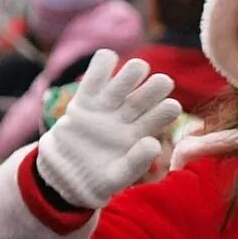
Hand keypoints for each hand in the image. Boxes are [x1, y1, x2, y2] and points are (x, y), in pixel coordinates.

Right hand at [33, 50, 180, 208]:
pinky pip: (93, 79)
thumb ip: (136, 163)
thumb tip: (154, 144)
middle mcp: (126, 118)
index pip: (157, 119)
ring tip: (138, 68)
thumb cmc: (97, 181)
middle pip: (143, 97)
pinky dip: (100, 65)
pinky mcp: (84, 102)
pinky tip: (108, 57)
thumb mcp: (117, 178)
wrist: (65, 176)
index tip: (173, 106)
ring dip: (132, 73)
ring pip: (122, 84)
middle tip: (164, 82)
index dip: (165, 111)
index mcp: (139, 135)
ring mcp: (106, 108)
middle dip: (154, 88)